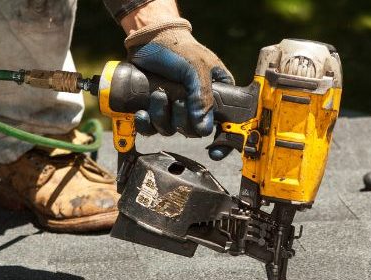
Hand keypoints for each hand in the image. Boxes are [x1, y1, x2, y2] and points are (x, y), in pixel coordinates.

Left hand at [124, 19, 233, 137]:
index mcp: (217, 94)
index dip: (224, 141)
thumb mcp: (196, 68)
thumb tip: (204, 128)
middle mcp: (198, 104)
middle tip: (176, 101)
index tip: (215, 150)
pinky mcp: (156, 108)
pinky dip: (147, 124)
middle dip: (181, 120)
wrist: (148, 38)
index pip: (227, 123)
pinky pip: (153, 128)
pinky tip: (143, 113)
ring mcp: (176, 107)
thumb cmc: (178, 47)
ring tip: (158, 96)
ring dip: (162, 118)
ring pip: (172, 130)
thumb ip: (202, 96)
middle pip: (194, 130)